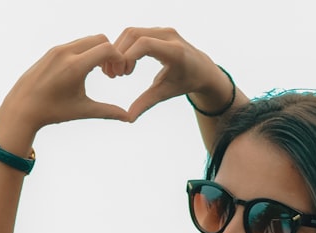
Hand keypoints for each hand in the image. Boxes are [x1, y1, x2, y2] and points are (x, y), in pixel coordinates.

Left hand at [0, 34, 132, 139]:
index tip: (119, 74)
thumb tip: (128, 118)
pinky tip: (84, 70)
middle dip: (110, 53)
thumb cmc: (53, 111)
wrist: (22, 108)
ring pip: (87, 40)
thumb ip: (107, 111)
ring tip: (99, 72)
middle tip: (111, 72)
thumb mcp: (82, 110)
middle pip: (100, 39)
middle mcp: (66, 53)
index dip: (119, 59)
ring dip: (97, 51)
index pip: (107, 49)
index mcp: (75, 67)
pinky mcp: (51, 51)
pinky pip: (75, 44)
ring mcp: (57, 50)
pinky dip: (85, 52)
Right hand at [105, 27, 231, 120]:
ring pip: (131, 32)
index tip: (122, 75)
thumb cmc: (184, 83)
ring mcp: (163, 30)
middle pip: (133, 34)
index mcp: (174, 51)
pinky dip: (124, 46)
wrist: (201, 69)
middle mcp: (169, 35)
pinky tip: (123, 64)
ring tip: (118, 71)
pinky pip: (135, 33)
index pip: (144, 44)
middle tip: (114, 75)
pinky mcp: (157, 30)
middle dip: (118, 53)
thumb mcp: (165, 93)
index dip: (127, 57)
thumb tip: (128, 119)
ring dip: (119, 49)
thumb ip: (146, 103)